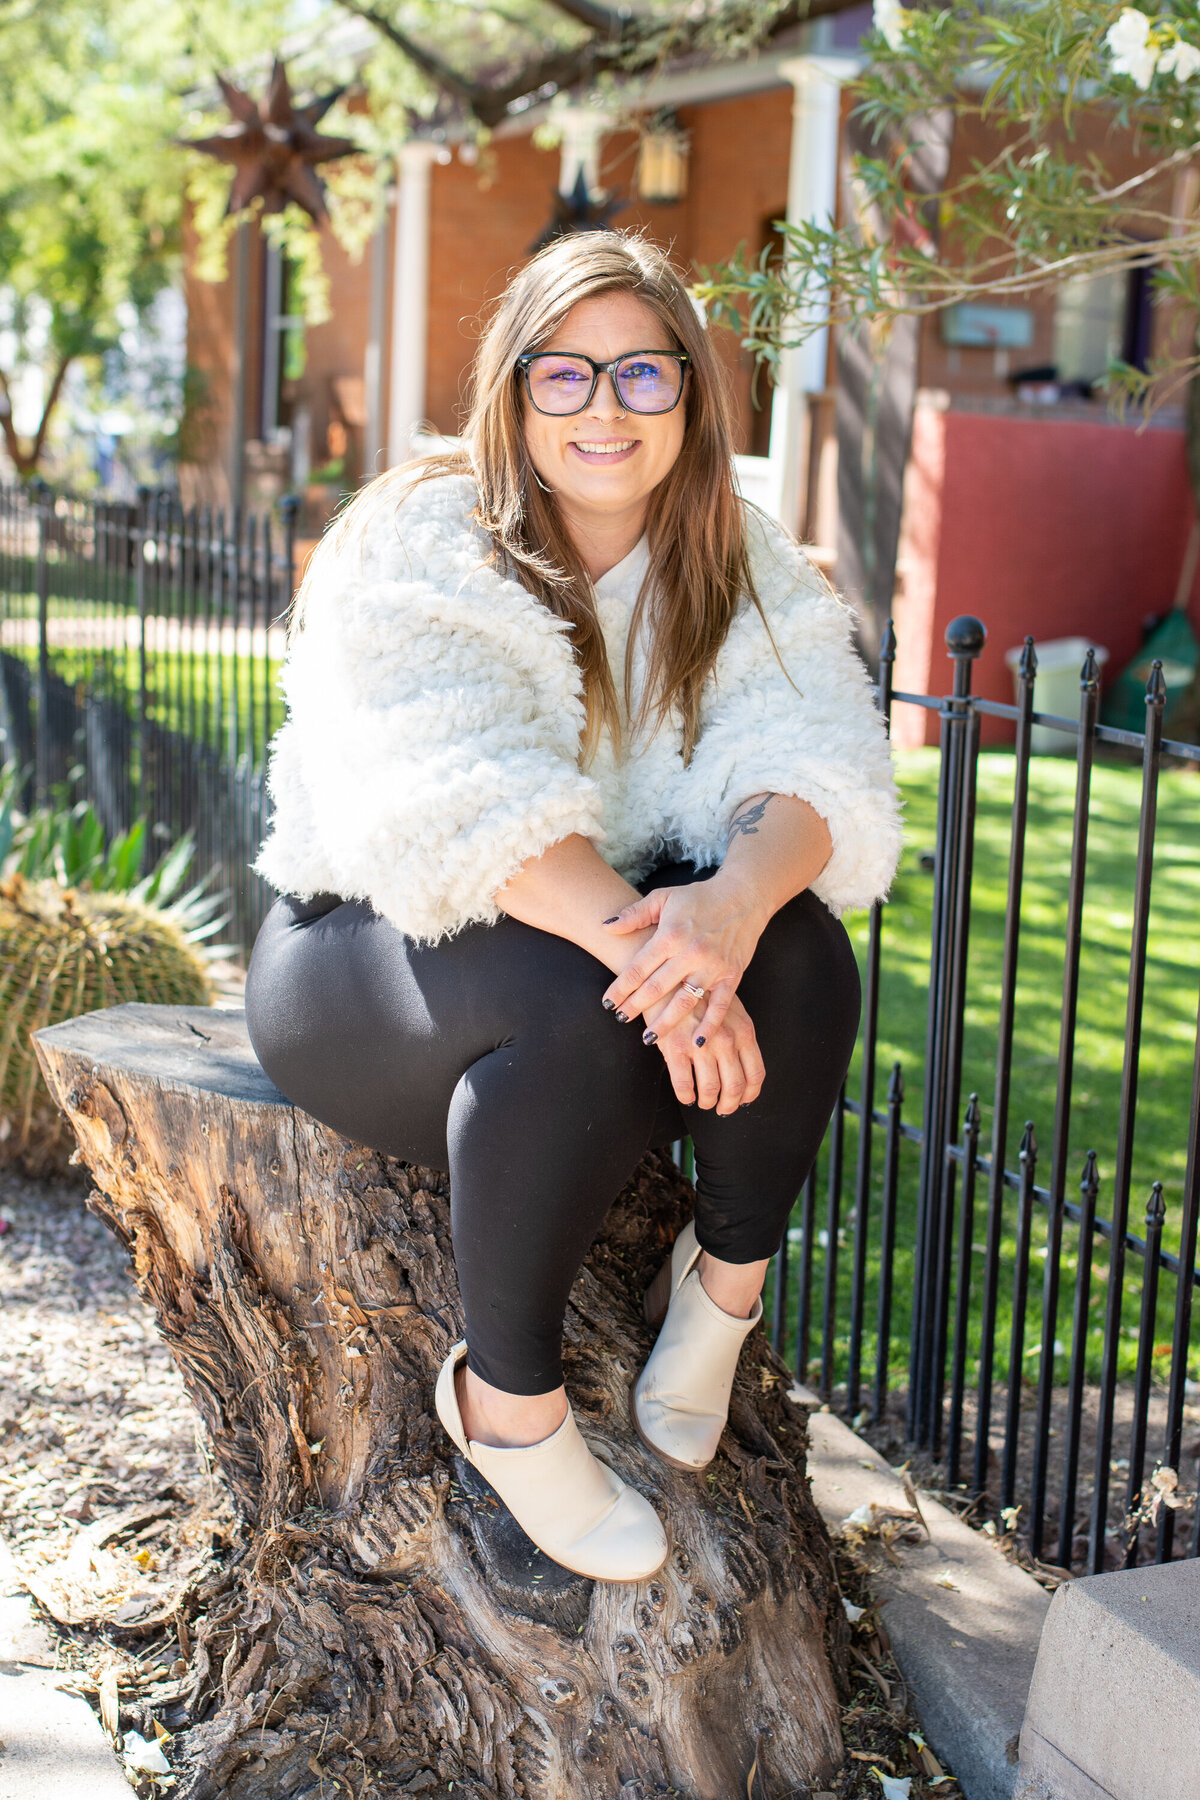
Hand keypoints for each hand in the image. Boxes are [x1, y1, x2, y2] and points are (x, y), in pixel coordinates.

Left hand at [601, 874, 766, 1043]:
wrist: (743, 896)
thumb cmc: (699, 897)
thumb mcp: (663, 897)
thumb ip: (635, 913)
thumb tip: (606, 927)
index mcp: (670, 935)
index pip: (638, 968)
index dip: (620, 988)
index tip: (608, 1003)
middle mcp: (690, 953)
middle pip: (656, 988)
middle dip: (635, 1006)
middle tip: (620, 1019)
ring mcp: (712, 966)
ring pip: (684, 1002)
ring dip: (665, 1023)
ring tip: (648, 1038)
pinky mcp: (731, 976)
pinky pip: (719, 1006)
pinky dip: (709, 1026)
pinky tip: (696, 1042)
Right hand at [645, 989, 764, 1113]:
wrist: (668, 977)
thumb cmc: (700, 994)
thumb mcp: (729, 1010)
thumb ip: (738, 1035)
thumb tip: (742, 1067)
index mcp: (744, 1031)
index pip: (755, 1073)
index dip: (749, 1094)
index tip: (741, 1101)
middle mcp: (726, 1039)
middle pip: (734, 1087)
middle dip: (728, 1104)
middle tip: (721, 1109)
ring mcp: (701, 1044)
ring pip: (710, 1090)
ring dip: (707, 1102)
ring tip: (702, 1101)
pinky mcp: (676, 1048)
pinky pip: (684, 1085)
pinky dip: (686, 1096)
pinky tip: (686, 1095)